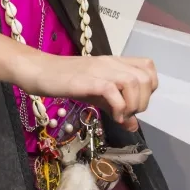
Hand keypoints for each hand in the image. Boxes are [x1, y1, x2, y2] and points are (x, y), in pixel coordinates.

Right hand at [16, 54, 158, 131]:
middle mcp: (112, 63)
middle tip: (127, 113)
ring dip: (132, 104)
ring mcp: (100, 70)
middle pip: (146, 78)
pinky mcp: (88, 80)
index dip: (149, 88)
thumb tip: (133, 125)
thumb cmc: (68, 82)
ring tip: (120, 116)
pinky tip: (112, 116)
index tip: (135, 102)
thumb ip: (117, 107)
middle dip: (143, 101)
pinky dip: (118, 107)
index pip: (148, 68)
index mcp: (116, 63)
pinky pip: (113, 91)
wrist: (40, 72)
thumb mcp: (98, 95)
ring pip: (133, 82)